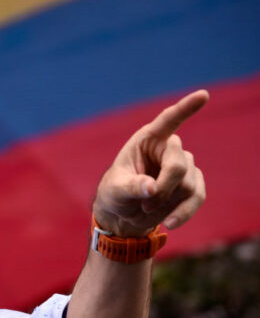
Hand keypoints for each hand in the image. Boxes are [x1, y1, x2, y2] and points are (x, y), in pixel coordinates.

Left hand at [93, 90, 208, 236]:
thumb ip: (130, 187)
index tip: (203, 95)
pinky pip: (197, 196)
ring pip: (188, 184)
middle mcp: (168, 148)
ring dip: (168, 202)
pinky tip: (172, 223)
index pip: (168, 120)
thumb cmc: (114, 195)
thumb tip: (151, 188)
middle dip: (164, 188)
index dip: (186, 108)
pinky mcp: (192, 183)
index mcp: (147, 139)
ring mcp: (183, 165)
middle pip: (179, 164)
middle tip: (146, 203)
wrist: (124, 216)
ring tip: (147, 208)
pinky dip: (185, 212)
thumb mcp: (114, 191)